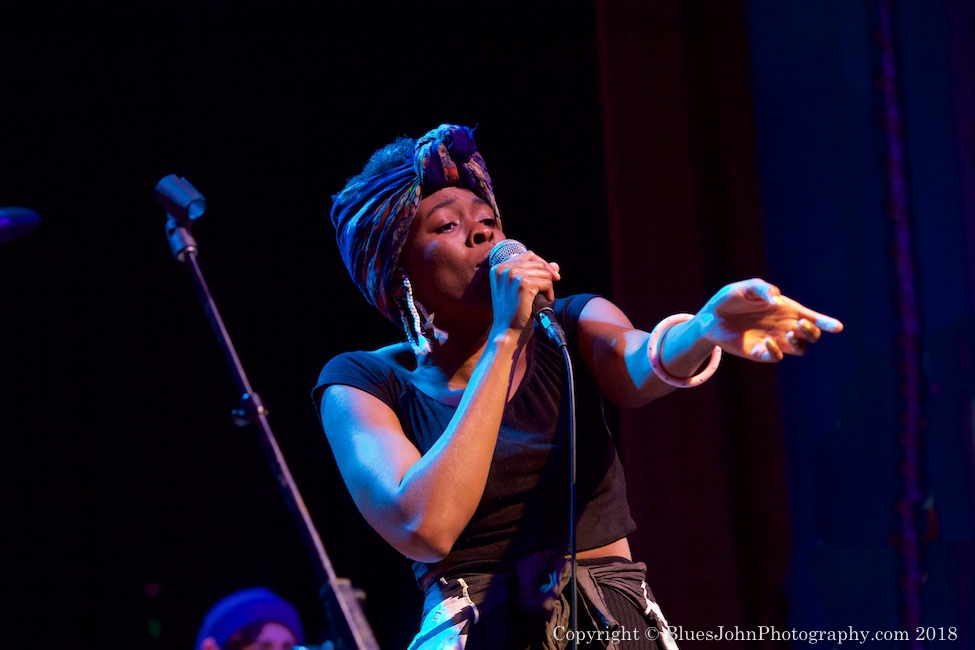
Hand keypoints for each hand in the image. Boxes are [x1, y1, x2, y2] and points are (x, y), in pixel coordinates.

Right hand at [488, 250, 560, 337]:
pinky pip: (547, 283)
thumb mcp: (522, 289)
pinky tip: (543, 302)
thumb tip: (556, 265)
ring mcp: (513, 275)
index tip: (552, 276)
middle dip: (547, 276)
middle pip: (538, 263)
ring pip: (544, 272)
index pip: (528, 255)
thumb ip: (535, 274)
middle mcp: (504, 268)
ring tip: (541, 300)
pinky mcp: (523, 284)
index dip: (542, 264)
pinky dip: (549, 294)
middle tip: (546, 293)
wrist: (508, 331)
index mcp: (499, 267)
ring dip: (548, 287)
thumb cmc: (513, 313)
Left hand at [697, 278, 842, 361]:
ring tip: (788, 333)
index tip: (838, 327)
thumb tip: (779, 301)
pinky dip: (776, 351)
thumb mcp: (747, 287)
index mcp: (786, 310)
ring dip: (799, 342)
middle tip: (801, 325)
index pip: (813, 318)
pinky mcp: (760, 352)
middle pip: (811, 335)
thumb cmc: (731, 299)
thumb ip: (764, 289)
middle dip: (813, 331)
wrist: (710, 316)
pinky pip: (777, 357)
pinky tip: (767, 341)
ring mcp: (774, 341)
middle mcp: (784, 327)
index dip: (827, 323)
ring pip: (799, 349)